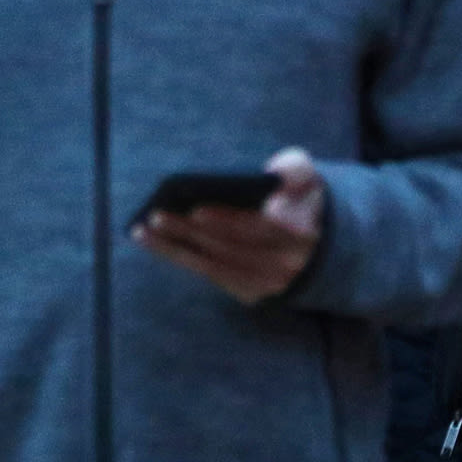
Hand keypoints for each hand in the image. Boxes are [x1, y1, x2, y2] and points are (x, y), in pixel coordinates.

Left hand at [134, 148, 325, 303]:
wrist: (315, 240)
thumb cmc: (298, 195)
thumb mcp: (306, 175)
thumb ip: (295, 170)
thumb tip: (274, 178)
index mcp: (301, 233)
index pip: (261, 228)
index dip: (228, 221)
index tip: (197, 211)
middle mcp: (286, 264)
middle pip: (230, 248)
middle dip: (191, 232)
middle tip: (157, 215)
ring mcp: (267, 283)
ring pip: (216, 265)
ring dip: (177, 247)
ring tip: (145, 228)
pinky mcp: (250, 291)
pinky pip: (209, 275)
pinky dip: (179, 258)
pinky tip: (153, 242)